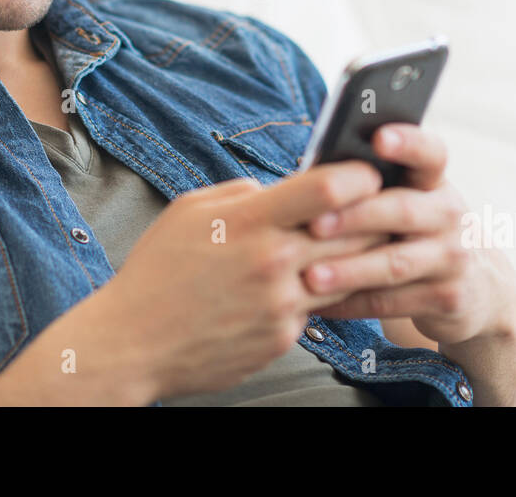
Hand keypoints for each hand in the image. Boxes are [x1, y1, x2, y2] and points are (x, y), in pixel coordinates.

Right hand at [101, 163, 391, 398]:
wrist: (132, 343)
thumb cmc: (157, 272)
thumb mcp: (189, 210)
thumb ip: (242, 193)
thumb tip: (284, 185)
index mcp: (249, 220)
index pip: (328, 188)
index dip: (358, 175)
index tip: (367, 172)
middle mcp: (272, 262)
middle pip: (353, 230)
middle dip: (371, 217)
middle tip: (383, 206)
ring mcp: (280, 304)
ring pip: (345, 273)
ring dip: (355, 259)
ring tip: (356, 245)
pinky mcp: (282, 339)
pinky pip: (315, 310)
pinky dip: (314, 296)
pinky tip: (304, 287)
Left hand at [299, 123, 515, 346]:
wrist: (480, 288)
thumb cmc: (417, 231)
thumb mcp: (411, 200)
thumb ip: (373, 187)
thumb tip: (309, 177)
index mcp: (434, 182)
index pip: (430, 153)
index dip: (408, 143)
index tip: (379, 137)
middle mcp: (450, 215)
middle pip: (403, 210)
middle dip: (355, 217)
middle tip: (314, 224)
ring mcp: (453, 258)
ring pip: (395, 263)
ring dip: (349, 270)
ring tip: (310, 277)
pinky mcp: (448, 299)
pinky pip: (392, 302)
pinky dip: (352, 303)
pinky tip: (320, 304)